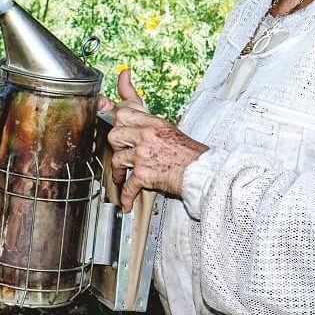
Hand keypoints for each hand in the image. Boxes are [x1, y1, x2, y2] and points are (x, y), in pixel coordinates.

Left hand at [101, 69, 207, 211]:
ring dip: (118, 172)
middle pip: (114, 135)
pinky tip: (126, 202)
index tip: (113, 126)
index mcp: (154, 123)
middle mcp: (147, 136)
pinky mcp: (144, 174)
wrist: (201, 172)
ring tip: (122, 178)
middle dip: (115, 147)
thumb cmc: (190, 154)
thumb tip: (138, 112)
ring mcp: (143, 155)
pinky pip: (127, 185)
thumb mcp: (170, 130)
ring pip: (117, 160)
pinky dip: (126, 197)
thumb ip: (151, 122)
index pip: (124, 114)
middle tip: (121, 154)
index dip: (116, 121)